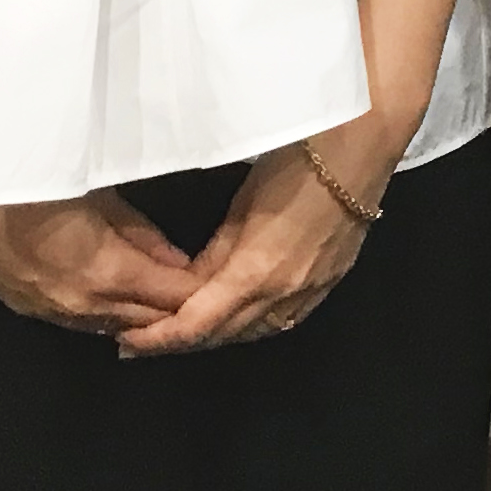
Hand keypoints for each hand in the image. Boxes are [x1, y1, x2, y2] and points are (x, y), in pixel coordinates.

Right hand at [0, 193, 200, 333]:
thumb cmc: (31, 179)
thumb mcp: (98, 197)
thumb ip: (140, 232)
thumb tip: (178, 261)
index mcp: (102, 270)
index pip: (168, 296)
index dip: (199, 292)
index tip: (228, 283)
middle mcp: (80, 303)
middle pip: (145, 319)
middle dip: (179, 311)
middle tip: (212, 297)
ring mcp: (52, 311)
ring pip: (113, 327)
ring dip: (145, 318)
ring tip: (177, 303)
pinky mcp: (31, 310)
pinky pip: (84, 324)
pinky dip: (112, 318)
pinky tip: (128, 307)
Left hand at [112, 128, 398, 356]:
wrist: (360, 149)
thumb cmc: (294, 164)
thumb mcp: (240, 205)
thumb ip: (215, 253)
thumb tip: (193, 282)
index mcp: (255, 273)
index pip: (196, 325)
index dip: (160, 338)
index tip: (129, 340)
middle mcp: (282, 294)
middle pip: (224, 335)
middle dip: (183, 341)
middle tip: (147, 339)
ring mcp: (310, 293)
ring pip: (255, 333)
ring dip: (219, 335)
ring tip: (187, 331)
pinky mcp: (329, 284)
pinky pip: (284, 321)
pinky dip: (254, 326)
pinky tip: (239, 318)